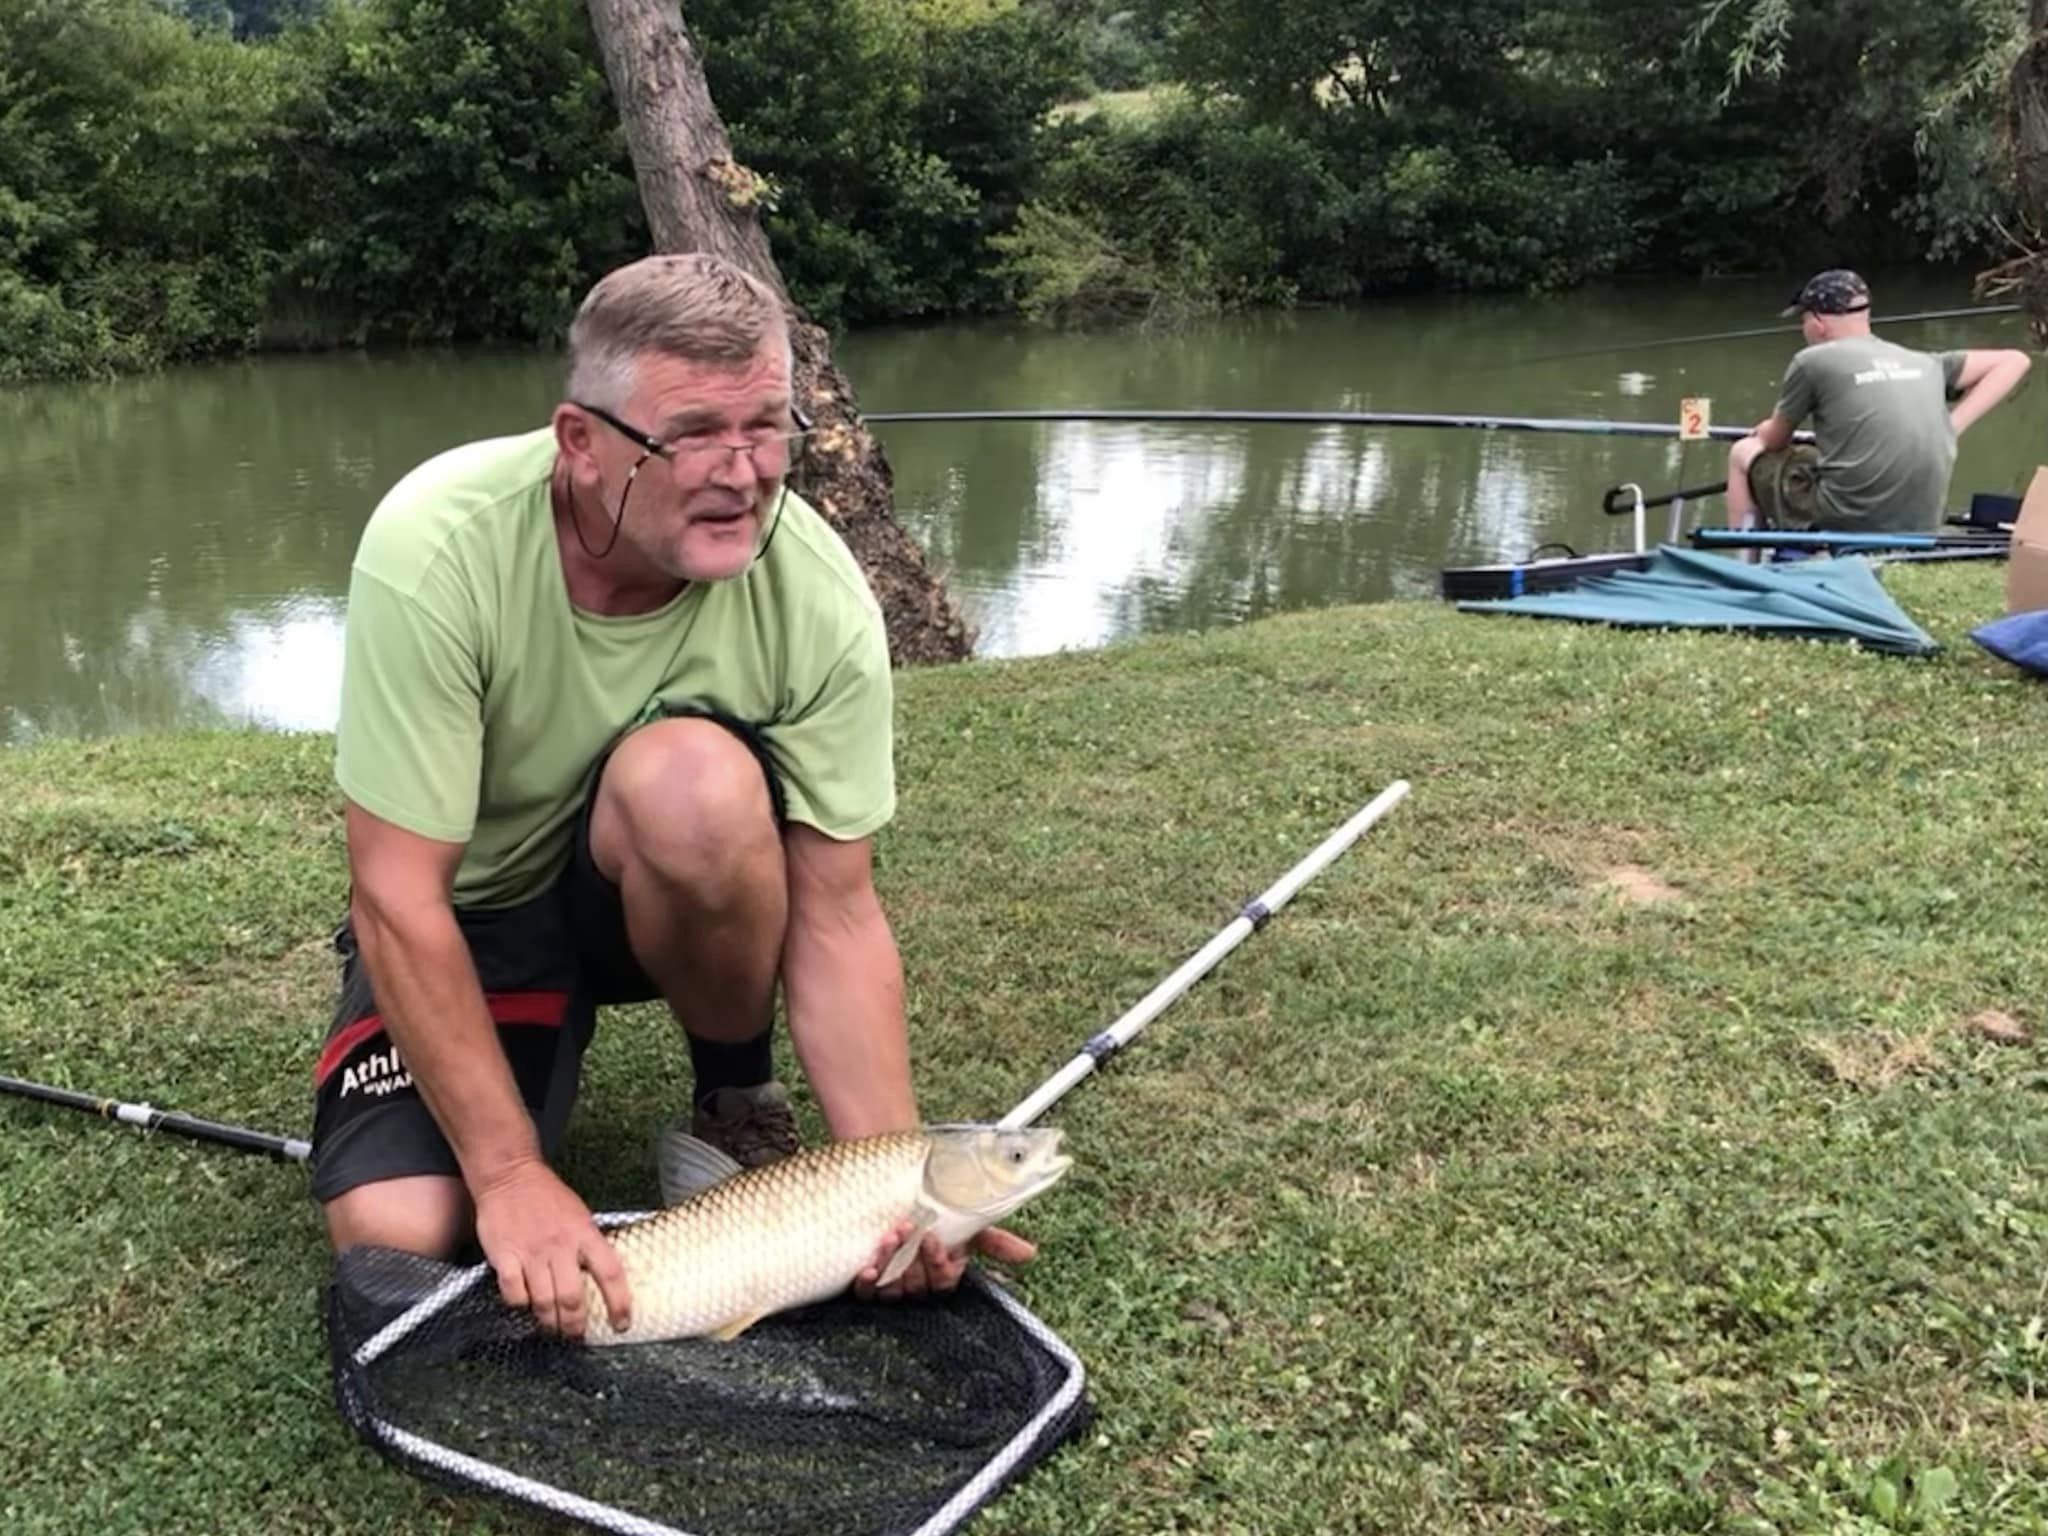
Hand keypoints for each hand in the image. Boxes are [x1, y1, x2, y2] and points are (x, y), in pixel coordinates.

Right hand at [473, 1159, 631, 1339]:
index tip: (622, 1324)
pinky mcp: (505, 1256)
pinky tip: (524, 1304)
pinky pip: (515, 1294)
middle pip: (573, 1298)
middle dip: (576, 1325)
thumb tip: (602, 1277)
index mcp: (586, 1234)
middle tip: (576, 1335)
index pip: (611, 1274)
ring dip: (549, 1322)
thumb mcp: (580, 1215)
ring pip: (545, 1302)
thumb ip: (589, 1244)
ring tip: (552, 1327)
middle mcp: (561, 1246)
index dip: (619, 1304)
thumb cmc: (547, 1195)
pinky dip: (520, 1305)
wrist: (510, 1175)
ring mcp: (532, 1252)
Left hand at [853, 1220, 1038, 1301]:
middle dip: (911, 1258)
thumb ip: (995, 1240)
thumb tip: (1030, 1253)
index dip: (938, 1262)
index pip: (945, 1279)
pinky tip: (867, 1269)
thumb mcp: (964, 1219)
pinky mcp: (868, 1284)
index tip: (931, 1236)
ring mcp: (893, 1284)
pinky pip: (868, 1295)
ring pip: (894, 1289)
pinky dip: (868, 1284)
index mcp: (945, 1270)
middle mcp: (920, 1282)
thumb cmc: (932, 1206)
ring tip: (886, 1236)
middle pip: (918, 1285)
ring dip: (890, 1265)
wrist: (893, 1187)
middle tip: (904, 1228)